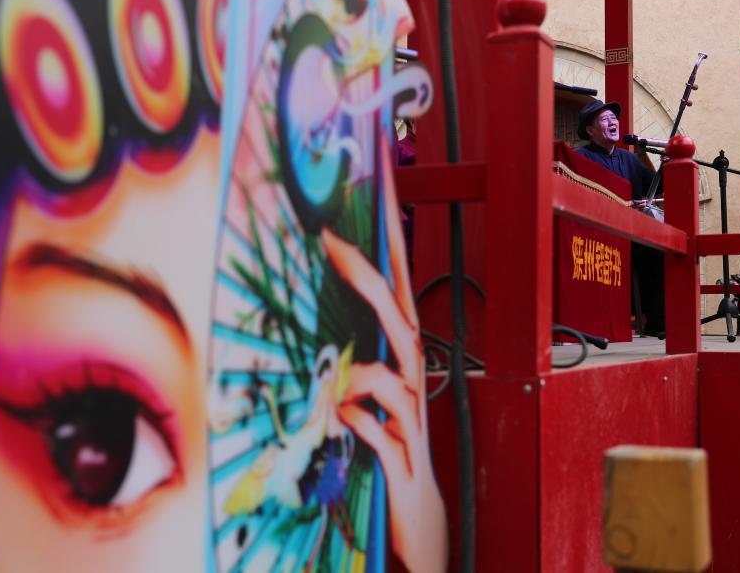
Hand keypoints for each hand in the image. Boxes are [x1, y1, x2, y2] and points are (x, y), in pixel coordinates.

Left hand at [321, 143, 447, 572]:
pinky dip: (361, 427)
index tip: (353, 220)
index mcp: (404, 365)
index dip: (382, 258)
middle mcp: (414, 386)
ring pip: (398, 380)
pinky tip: (340, 423)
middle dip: (371, 281)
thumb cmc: (391, 449)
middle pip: (403, 323)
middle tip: (333, 243)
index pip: (398, 300)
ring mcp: (411, 424)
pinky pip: (382, 439)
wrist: (419, 518)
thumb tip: (320, 338)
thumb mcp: (371, 401)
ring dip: (363, 373)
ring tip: (332, 380)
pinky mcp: (402, 464)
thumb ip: (350, 366)